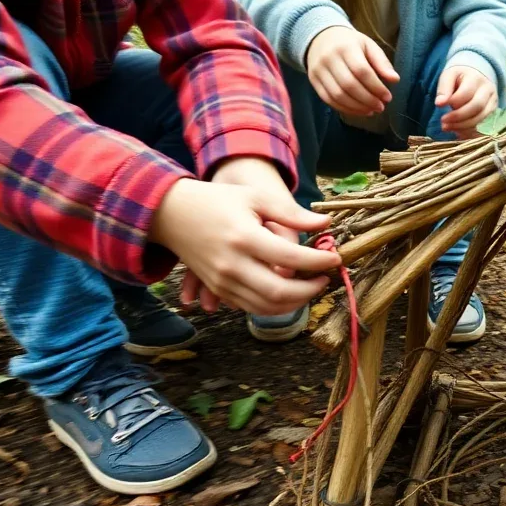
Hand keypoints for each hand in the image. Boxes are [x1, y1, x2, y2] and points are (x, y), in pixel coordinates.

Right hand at [150, 167, 336, 315]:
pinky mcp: (218, 290)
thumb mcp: (255, 197)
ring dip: (295, 303)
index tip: (335, 258)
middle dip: (310, 290)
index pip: (292, 258)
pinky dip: (275, 307)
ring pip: (267, 307)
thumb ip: (292, 212)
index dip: (319, 262)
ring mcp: (223, 281)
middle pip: (280, 292)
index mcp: (245, 237)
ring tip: (311, 287)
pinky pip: (251, 308)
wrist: (170, 213)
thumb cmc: (217, 200)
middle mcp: (233, 265)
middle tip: (325, 279)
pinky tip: (289, 294)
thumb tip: (327, 223)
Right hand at [306, 26, 399, 116]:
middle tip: (380, 107)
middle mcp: (329, 59)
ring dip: (357, 107)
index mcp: (346, 47)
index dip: (376, 87)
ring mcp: (318, 70)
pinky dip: (345, 109)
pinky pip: (329, 100)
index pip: (362, 71)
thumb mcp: (368, 46)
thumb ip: (382, 62)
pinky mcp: (313, 81)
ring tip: (371, 111)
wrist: (320, 37)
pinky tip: (358, 110)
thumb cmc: (350, 44)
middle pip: (349, 85)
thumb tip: (395, 80)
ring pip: (338, 95)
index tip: (387, 97)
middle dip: (367, 100)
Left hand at [435, 65, 497, 138]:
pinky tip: (457, 132)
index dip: (452, 102)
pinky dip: (469, 132)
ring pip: (481, 118)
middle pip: (477, 107)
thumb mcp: (449, 76)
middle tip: (443, 122)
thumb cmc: (459, 78)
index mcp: (476, 78)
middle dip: (458, 117)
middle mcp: (488, 90)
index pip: (466, 93)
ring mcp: (493, 103)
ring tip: (447, 127)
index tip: (439, 106)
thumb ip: (443, 88)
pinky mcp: (493, 113)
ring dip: (463, 126)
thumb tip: (439, 103)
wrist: (476, 76)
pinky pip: (483, 127)